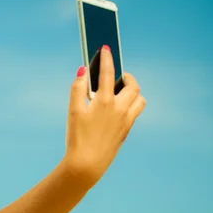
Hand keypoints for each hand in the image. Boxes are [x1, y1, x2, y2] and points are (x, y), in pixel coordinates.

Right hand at [63, 46, 145, 184]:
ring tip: (120, 92)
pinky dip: (130, 105)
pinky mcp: (126, 131)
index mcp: (105, 101)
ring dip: (133, 92)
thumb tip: (82, 72)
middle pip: (132, 85)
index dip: (106, 58)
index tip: (106, 49)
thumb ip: (77, 89)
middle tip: (117, 75)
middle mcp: (120, 109)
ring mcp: (126, 121)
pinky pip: (135, 112)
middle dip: (126, 77)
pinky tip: (117, 108)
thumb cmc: (77, 138)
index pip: (108, 73)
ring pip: (140, 100)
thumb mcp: (73, 112)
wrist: (87, 164)